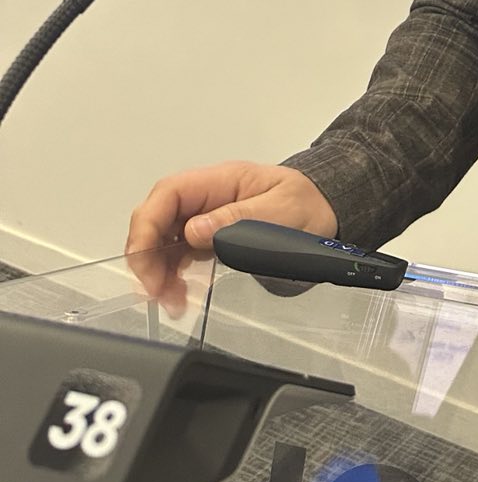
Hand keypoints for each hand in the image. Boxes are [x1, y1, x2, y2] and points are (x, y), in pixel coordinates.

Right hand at [125, 161, 337, 309]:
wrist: (327, 210)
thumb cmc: (308, 204)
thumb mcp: (281, 210)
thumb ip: (238, 218)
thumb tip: (193, 230)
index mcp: (221, 180)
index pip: (169, 193)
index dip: (148, 225)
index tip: (145, 262)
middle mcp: (207, 196)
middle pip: (158, 217)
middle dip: (148, 255)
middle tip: (155, 292)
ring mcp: (206, 216)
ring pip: (164, 239)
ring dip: (158, 270)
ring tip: (169, 301)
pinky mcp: (210, 237)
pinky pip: (180, 254)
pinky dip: (172, 276)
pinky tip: (178, 295)